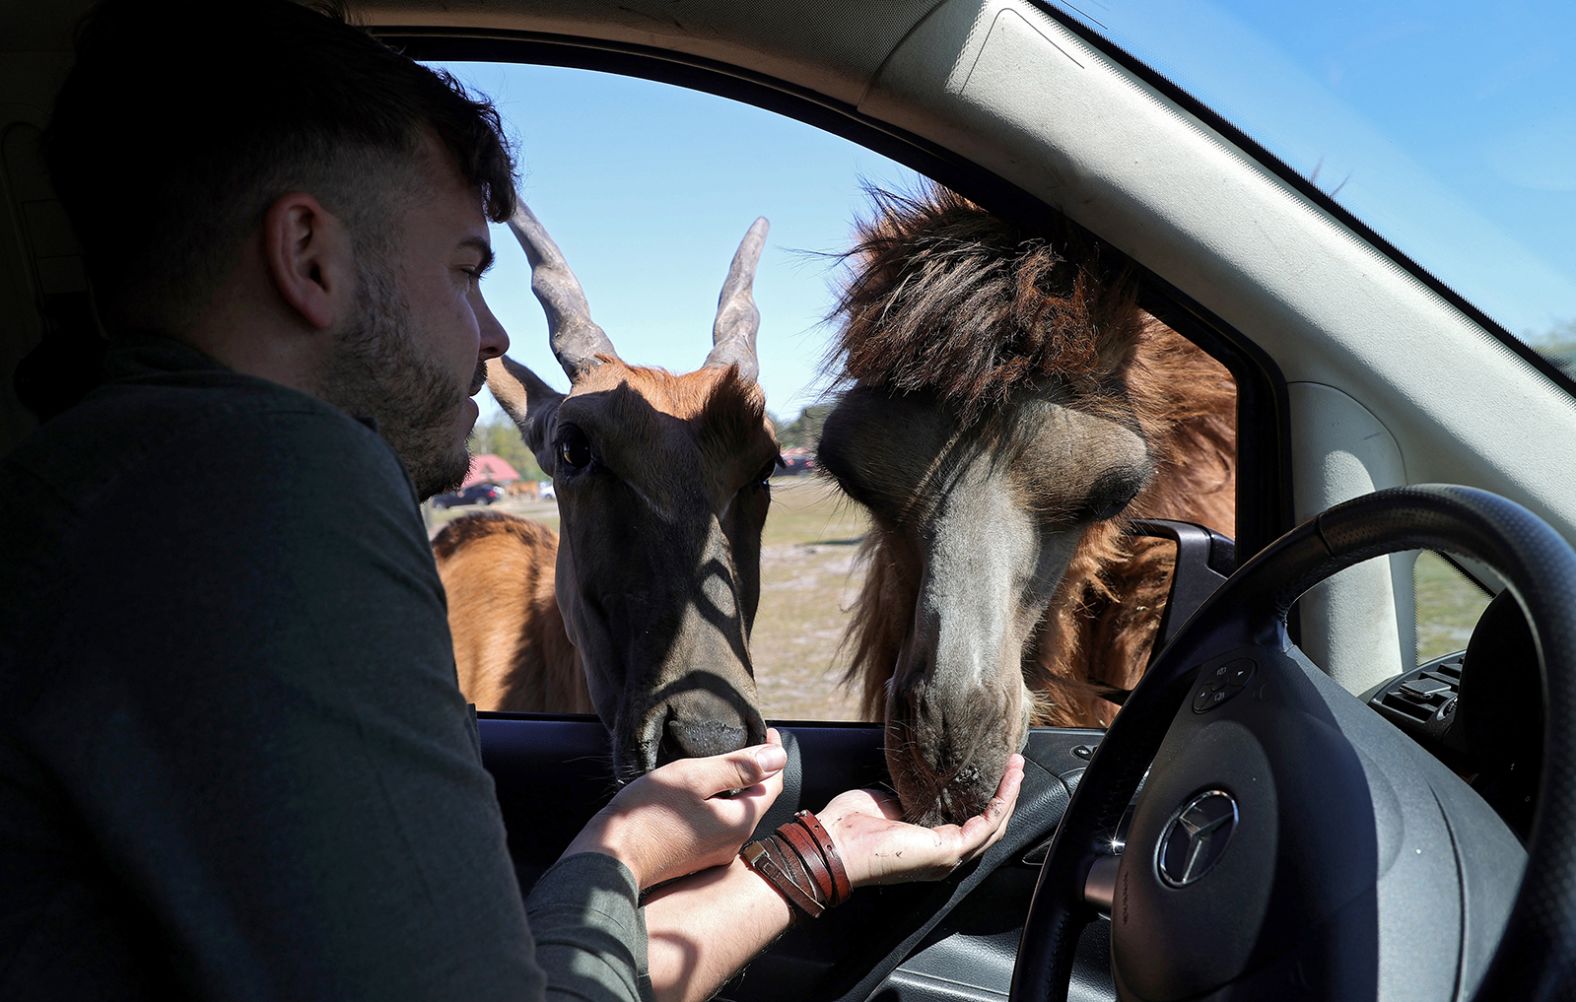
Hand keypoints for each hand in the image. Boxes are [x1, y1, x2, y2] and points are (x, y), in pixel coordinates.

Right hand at [564, 729, 787, 889]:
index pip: (773, 784)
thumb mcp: (694, 778)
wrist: (610, 859)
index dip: (773, 755)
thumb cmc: (648, 813)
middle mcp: (733, 843)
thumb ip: (738, 767)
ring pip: (736, 812)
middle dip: (756, 770)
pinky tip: (701, 790)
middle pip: (756, 799)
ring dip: (737, 786)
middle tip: (748, 741)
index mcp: (739, 822)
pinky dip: (719, 802)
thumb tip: (779, 757)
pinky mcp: (694, 857)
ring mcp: (713, 854)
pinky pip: (717, 824)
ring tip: (724, 761)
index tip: (767, 731)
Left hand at [818, 753, 1023, 886]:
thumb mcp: (891, 800)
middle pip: (989, 824)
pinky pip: (987, 825)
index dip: (987, 796)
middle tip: (1016, 764)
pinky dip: (1002, 801)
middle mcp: (944, 854)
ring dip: (1009, 794)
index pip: (970, 822)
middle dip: (1005, 792)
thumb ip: (914, 794)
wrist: (833, 843)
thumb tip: (927, 777)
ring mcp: (948, 856)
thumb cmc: (851, 823)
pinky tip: (1009, 780)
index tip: (995, 767)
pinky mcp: (947, 850)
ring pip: (994, 825)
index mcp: (930, 844)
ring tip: (1018, 767)